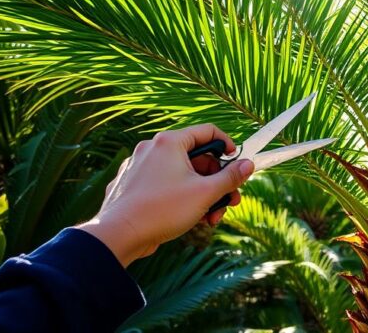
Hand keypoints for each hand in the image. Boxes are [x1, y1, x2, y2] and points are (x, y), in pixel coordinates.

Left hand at [77, 124, 253, 266]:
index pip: (207, 131)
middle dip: (216, 181)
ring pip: (180, 174)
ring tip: (211, 217)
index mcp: (169, 142)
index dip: (228, 146)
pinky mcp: (132, 186)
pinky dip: (181, 198)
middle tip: (229, 200)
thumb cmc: (162, 210)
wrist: (118, 235)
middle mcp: (152, 149)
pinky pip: (164, 185)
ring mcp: (139, 167)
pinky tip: (190, 218)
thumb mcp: (205, 193)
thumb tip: (249, 165)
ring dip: (201, 193)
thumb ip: (230, 177)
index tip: (238, 163)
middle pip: (195, 157)